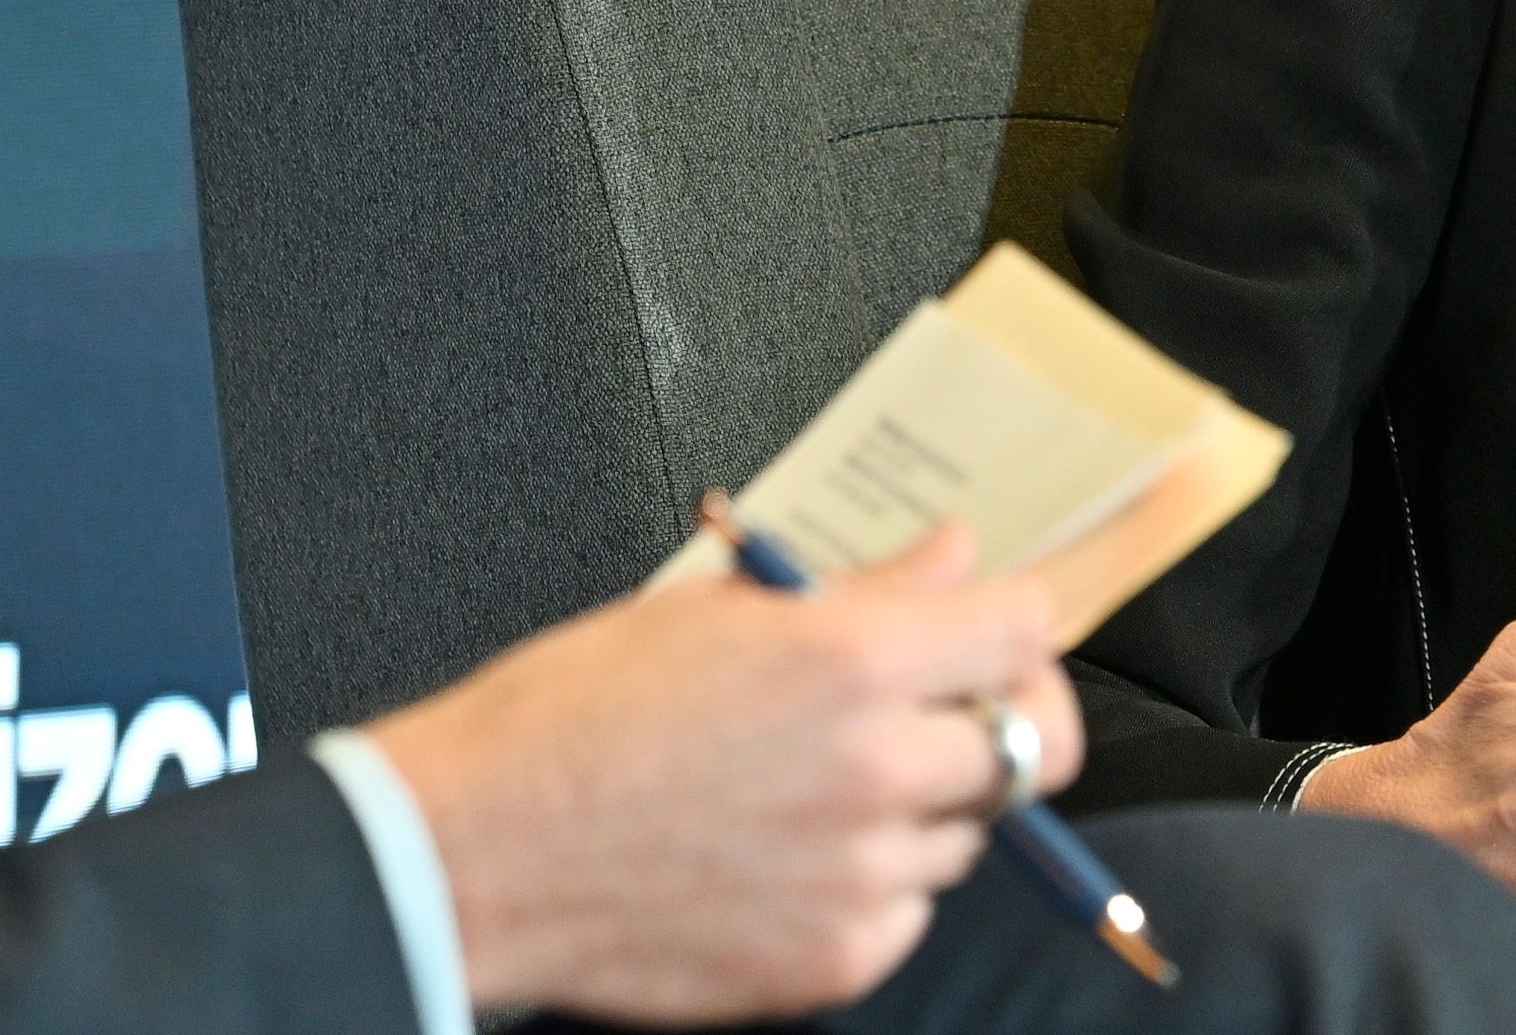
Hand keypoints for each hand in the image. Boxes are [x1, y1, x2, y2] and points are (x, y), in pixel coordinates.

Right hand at [364, 521, 1079, 1024]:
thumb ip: (862, 589)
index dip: (1018, 621)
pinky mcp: (834, 959)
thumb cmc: (572, 716)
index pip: (1026, 628)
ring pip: (969, 832)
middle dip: (1006, 715)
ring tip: (825, 784)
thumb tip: (952, 557)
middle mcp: (875, 767)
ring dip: (927, 804)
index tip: (997, 629)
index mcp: (849, 660)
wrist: (478, 847)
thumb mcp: (715, 613)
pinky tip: (792, 854)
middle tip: (955, 709)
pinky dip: (873, 885)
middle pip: (1037, 742)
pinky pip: (907, 913)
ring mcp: (861, 875)